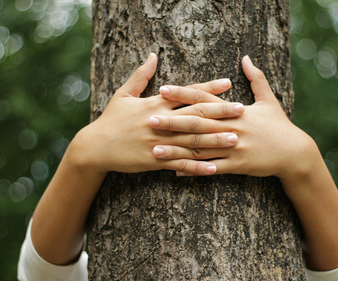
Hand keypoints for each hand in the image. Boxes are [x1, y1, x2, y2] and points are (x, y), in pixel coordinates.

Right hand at [68, 53, 244, 175]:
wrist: (95, 147)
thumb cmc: (111, 119)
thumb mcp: (123, 94)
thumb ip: (140, 75)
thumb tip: (152, 55)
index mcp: (155, 104)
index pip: (187, 93)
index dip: (208, 88)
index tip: (228, 83)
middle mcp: (160, 122)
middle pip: (195, 115)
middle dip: (220, 112)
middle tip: (241, 110)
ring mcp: (159, 142)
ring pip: (192, 140)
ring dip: (215, 140)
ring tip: (235, 139)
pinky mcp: (155, 161)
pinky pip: (180, 164)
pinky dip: (197, 166)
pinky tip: (214, 168)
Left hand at [151, 55, 316, 177]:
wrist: (294, 153)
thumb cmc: (280, 125)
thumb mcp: (269, 100)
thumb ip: (257, 78)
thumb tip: (246, 58)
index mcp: (235, 111)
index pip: (205, 99)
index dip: (184, 94)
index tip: (163, 89)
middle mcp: (231, 128)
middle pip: (197, 123)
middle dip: (172, 121)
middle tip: (150, 119)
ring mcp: (233, 148)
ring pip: (200, 148)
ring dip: (176, 149)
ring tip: (155, 150)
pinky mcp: (237, 165)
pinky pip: (211, 168)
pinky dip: (193, 169)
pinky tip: (176, 171)